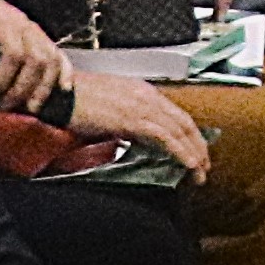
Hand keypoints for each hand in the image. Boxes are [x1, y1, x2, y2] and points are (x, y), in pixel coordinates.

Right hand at [63, 67, 213, 168]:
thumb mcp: (109, 107)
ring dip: (193, 153)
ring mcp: (141, 106)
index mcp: (142, 92)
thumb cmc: (76, 100)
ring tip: (200, 172)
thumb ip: (127, 119)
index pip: (176, 114)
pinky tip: (188, 164)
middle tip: (205, 166)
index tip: (196, 151)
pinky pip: (165, 137)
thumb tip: (137, 137)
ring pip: (178, 131)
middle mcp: (147, 96)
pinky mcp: (133, 119)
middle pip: (183, 122)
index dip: (189, 135)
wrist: (59, 95)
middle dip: (198, 146)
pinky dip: (180, 152)